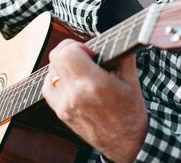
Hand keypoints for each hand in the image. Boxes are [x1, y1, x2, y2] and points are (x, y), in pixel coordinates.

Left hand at [42, 39, 148, 162]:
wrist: (126, 143)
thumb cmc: (131, 112)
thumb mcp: (132, 80)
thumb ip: (122, 55)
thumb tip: (117, 36)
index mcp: (95, 85)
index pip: (67, 53)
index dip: (77, 45)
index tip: (89, 51)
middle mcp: (76, 95)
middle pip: (56, 58)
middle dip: (70, 50)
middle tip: (85, 55)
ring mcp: (65, 105)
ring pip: (50, 71)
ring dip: (62, 65)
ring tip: (80, 69)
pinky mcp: (61, 113)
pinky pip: (48, 87)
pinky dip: (56, 79)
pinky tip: (71, 81)